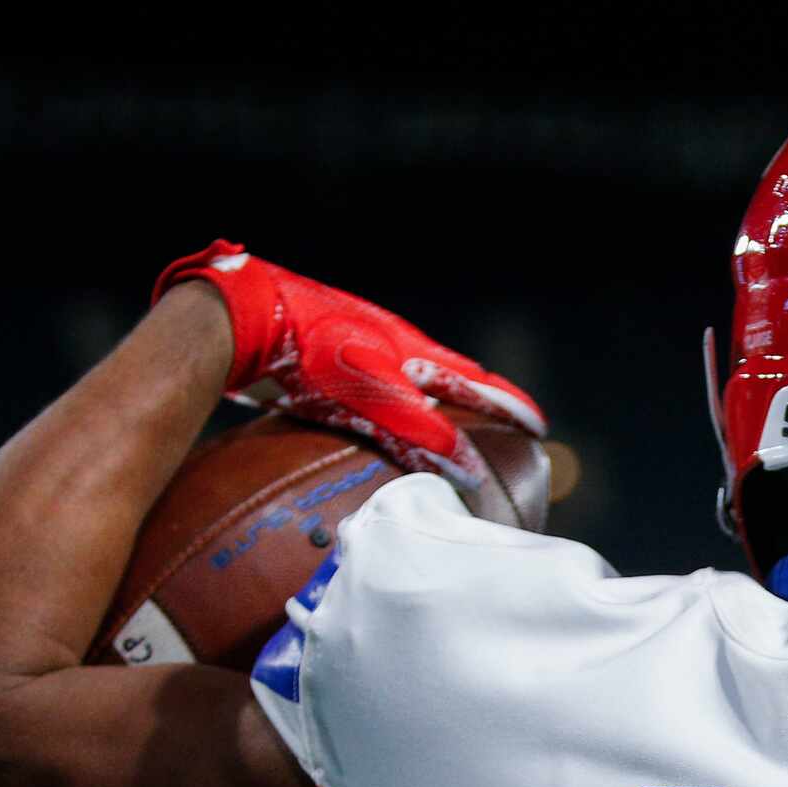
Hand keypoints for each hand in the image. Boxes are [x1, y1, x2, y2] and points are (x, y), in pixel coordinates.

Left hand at [153, 240, 544, 493]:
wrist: (247, 316)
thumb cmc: (313, 350)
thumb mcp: (376, 395)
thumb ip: (423, 432)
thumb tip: (470, 469)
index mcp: (416, 351)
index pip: (478, 383)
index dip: (511, 406)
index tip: (540, 425)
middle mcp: (395, 350)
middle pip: (450, 381)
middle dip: (481, 406)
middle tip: (506, 429)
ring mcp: (361, 352)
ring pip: (413, 387)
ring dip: (437, 409)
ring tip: (452, 431)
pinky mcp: (328, 362)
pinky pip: (376, 393)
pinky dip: (394, 413)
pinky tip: (383, 425)